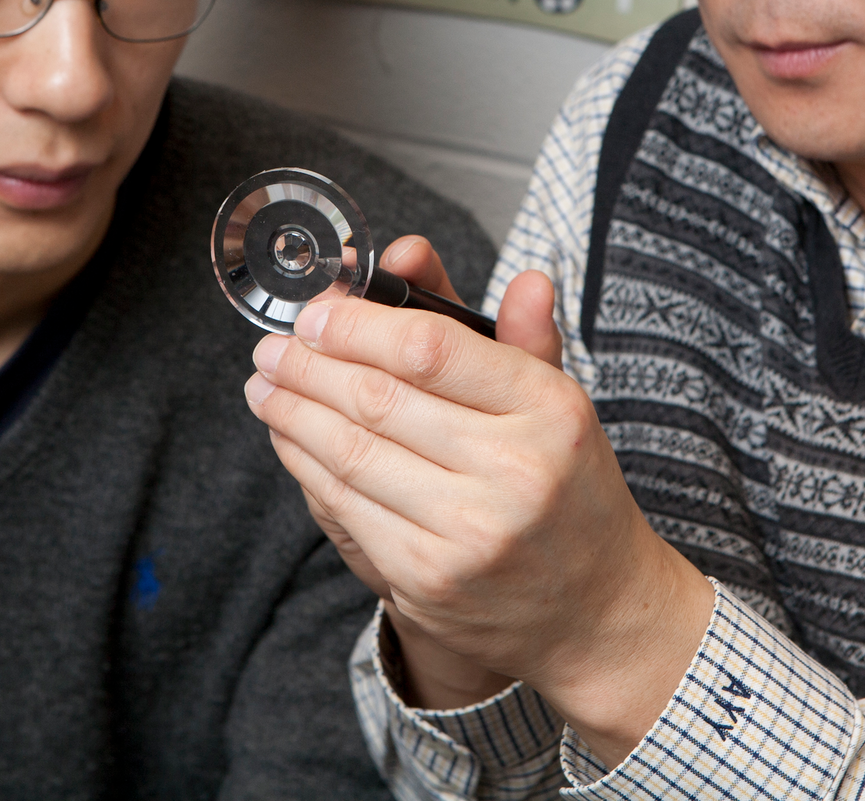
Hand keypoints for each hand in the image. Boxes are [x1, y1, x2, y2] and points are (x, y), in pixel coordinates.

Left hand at [245, 237, 714, 763]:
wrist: (597, 612)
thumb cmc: (567, 492)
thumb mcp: (556, 402)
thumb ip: (489, 326)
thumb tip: (421, 252)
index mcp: (550, 409)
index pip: (431, 348)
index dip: (356, 325)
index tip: (316, 312)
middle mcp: (514, 468)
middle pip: (379, 397)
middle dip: (308, 364)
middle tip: (274, 346)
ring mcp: (469, 530)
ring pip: (351, 451)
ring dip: (293, 411)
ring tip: (267, 384)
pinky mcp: (428, 578)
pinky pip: (345, 505)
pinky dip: (305, 464)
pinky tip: (289, 437)